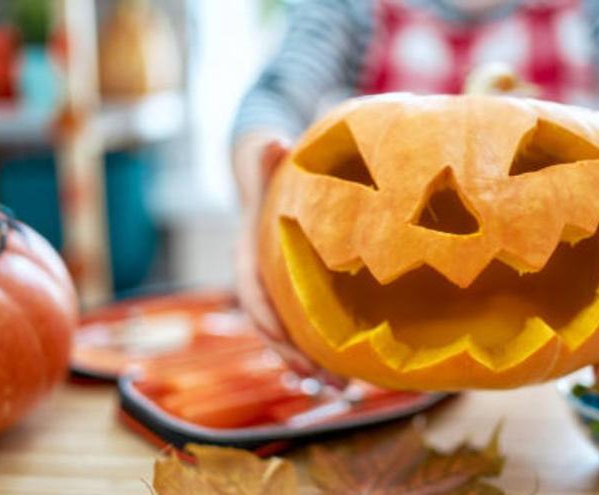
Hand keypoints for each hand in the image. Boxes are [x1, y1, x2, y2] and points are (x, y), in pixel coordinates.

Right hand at [234, 139, 344, 385]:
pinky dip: (323, 356)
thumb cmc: (268, 168)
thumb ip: (263, 155)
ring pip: (288, 338)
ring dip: (311, 367)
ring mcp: (278, 293)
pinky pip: (305, 333)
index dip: (266, 315)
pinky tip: (350, 377)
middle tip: (323, 380)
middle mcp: (260, 279)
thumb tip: (273, 141)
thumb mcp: (262, 156)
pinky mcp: (296, 299)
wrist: (267, 179)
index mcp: (248, 253)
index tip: (283, 338)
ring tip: (343, 391)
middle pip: (270, 327)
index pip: (250, 290)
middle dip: (292, 356)